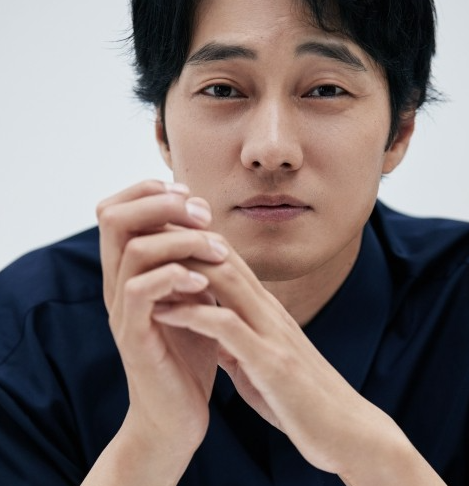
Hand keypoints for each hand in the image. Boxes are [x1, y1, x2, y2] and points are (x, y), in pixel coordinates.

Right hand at [96, 180, 228, 459]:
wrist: (179, 413)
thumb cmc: (190, 349)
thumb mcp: (192, 292)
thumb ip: (190, 256)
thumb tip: (202, 213)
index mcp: (127, 269)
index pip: (116, 208)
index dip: (149, 191)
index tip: (190, 197)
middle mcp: (116, 283)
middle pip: (114, 217)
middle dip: (162, 204)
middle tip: (202, 214)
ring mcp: (122, 310)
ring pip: (134, 249)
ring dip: (182, 240)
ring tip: (218, 250)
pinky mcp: (134, 337)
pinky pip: (140, 292)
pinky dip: (175, 277)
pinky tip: (204, 283)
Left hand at [151, 235, 369, 474]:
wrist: (348, 432)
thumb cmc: (302, 398)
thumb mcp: (262, 363)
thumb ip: (237, 343)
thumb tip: (212, 334)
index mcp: (267, 311)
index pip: (228, 260)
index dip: (194, 241)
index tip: (158, 233)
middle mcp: (270, 312)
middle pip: (224, 258)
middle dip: (184, 240)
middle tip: (144, 229)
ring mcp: (272, 334)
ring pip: (227, 280)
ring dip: (185, 267)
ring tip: (146, 260)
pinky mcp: (272, 363)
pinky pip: (226, 327)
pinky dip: (193, 313)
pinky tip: (163, 310)